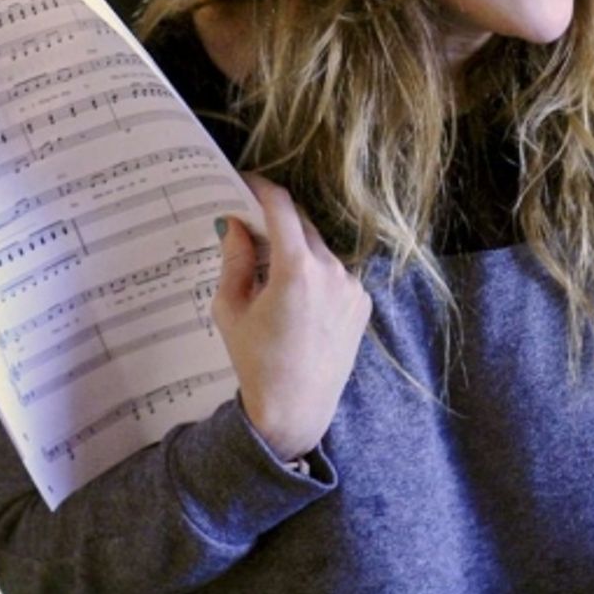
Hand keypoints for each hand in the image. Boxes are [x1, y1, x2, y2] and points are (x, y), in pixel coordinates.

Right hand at [211, 173, 372, 461]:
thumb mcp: (231, 309)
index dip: (261, 189)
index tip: (246, 182)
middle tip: (250, 225)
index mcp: (296, 269)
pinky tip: (295, 299)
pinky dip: (314, 274)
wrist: (295, 411)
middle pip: (301, 225)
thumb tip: (235, 224)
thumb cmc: (256, 363)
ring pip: (318, 250)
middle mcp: (331, 271)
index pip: (281, 207)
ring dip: (295, 250)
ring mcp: (351, 287)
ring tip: (270, 272)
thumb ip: (234, 259)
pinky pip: (334, 274)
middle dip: (276, 221)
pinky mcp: (361, 303)